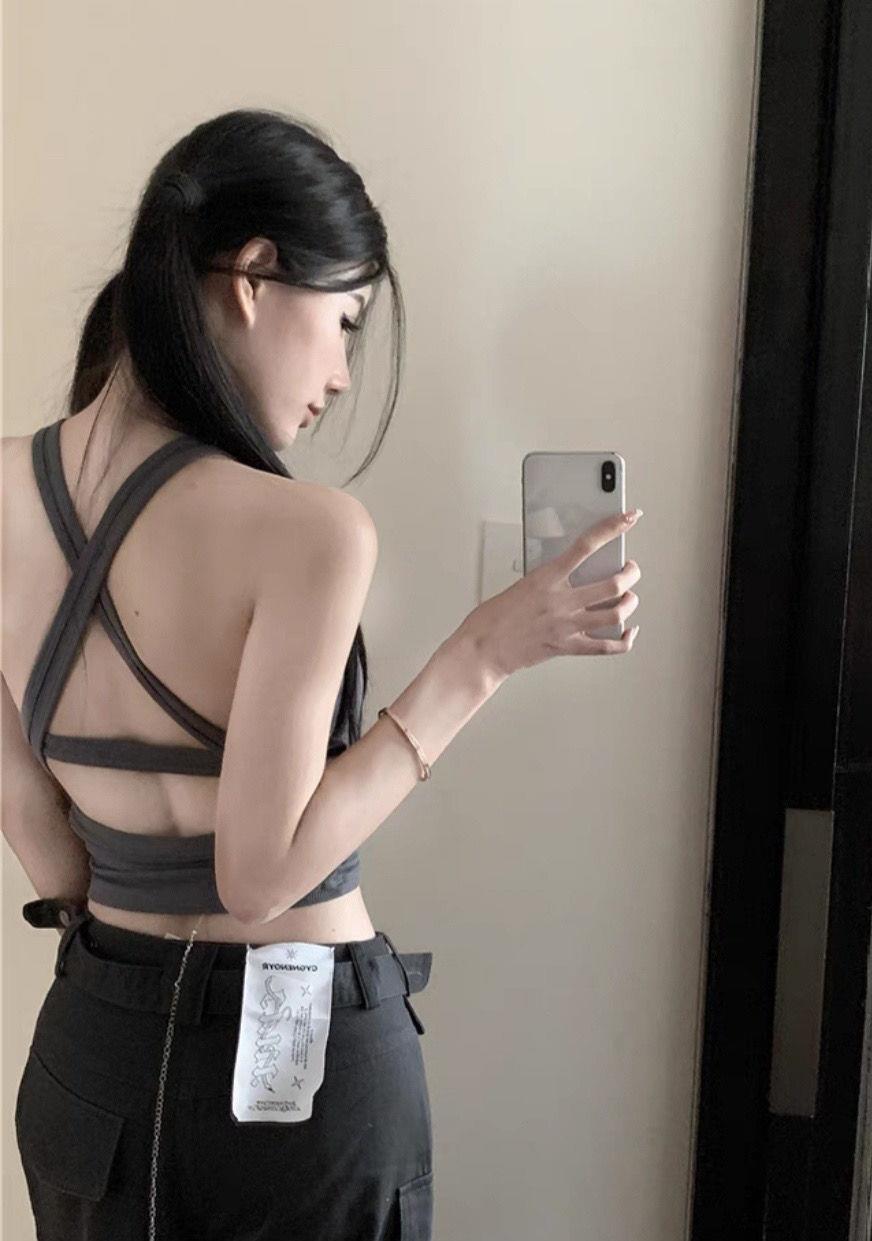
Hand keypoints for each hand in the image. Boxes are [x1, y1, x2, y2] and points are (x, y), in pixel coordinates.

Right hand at [462, 509, 642, 678]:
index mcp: (547, 578)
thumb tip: (574, 577)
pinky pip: (608, 646)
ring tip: (630, 598)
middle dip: (631, 574)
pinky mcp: (568, 647)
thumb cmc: (493, 618)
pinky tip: (628, 632)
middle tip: (631, 569)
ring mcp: (567, 625)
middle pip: (614, 583)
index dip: (611, 528)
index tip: (627, 518)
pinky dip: (625, 640)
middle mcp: (561, 601)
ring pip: (617, 613)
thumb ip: (550, 579)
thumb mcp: (522, 585)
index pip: (586, 545)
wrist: (482, 649)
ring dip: (631, 603)